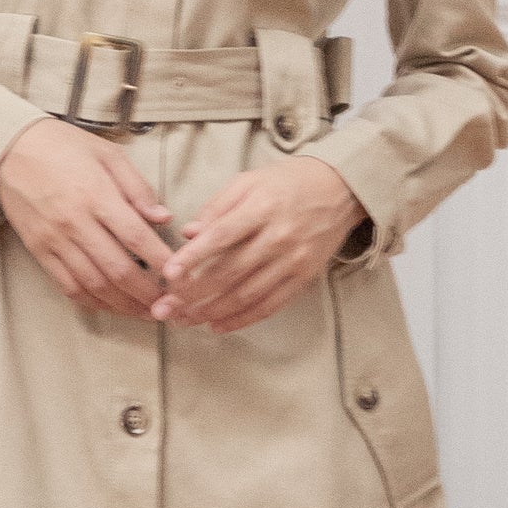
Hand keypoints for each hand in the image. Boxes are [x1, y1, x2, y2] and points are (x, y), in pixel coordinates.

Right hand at [0, 117, 175, 316]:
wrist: (8, 150)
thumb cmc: (62, 146)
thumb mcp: (107, 153)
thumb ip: (137, 187)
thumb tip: (163, 217)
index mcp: (96, 195)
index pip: (137, 237)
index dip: (162, 261)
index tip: (180, 273)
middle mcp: (75, 222)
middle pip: (118, 270)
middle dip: (148, 293)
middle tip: (168, 302)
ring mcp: (55, 241)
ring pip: (95, 286)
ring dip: (124, 305)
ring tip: (146, 312)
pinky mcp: (40, 252)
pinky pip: (69, 287)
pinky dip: (94, 303)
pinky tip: (112, 306)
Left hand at [151, 157, 366, 332]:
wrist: (341, 189)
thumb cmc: (289, 182)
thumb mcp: (250, 181)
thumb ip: (217, 207)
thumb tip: (188, 233)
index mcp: (262, 207)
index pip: (222, 236)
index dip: (194, 257)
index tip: (169, 274)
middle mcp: (279, 236)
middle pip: (230, 271)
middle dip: (194, 294)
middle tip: (165, 307)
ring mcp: (294, 260)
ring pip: (247, 294)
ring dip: (212, 311)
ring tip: (183, 320)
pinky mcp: (304, 277)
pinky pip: (270, 305)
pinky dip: (242, 319)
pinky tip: (217, 326)